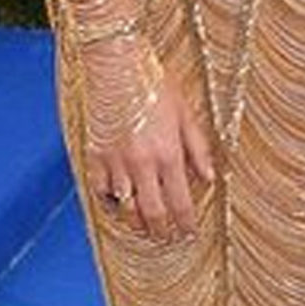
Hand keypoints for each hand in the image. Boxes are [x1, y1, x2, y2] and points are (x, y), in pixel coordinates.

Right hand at [87, 73, 214, 242]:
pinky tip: (118, 205)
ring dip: (137, 223)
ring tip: (146, 229)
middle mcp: (142, 164)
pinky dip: (110, 203)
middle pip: (153, 212)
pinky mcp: (94, 157)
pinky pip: (101, 192)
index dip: (186, 222)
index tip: (190, 233)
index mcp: (168, 153)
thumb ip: (198, 148)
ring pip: (126, 208)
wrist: (117, 65)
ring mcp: (115, 164)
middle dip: (162, 231)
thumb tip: (210, 177)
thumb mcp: (186, 112)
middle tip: (169, 239)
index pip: (180, 201)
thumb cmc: (155, 83)